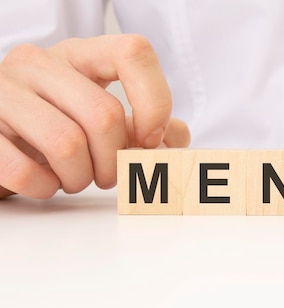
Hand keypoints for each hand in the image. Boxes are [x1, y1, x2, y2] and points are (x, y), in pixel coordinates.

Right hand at [0, 34, 189, 198]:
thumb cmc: (55, 129)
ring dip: (81, 177)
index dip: (154, 101)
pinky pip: (25, 170)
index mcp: (79, 55)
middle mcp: (39, 64)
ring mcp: (3, 91)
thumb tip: (176, 137)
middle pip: (104, 114)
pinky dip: (46, 188)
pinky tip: (45, 181)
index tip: (150, 138)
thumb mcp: (101, 119)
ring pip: (68, 144)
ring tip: (74, 177)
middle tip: (107, 174)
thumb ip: (147, 127)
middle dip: (115, 160)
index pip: (133, 53)